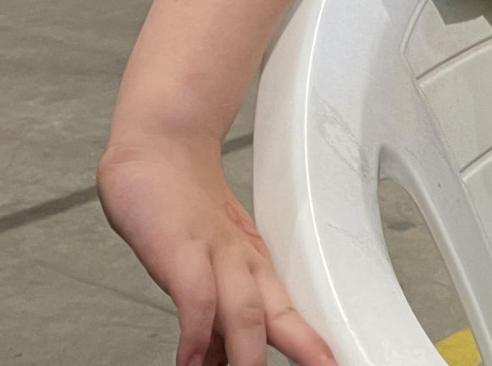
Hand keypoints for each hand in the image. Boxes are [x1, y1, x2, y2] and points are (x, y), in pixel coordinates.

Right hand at [98, 141, 334, 365]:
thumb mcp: (203, 266)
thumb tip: (217, 361)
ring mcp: (215, 254)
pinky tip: (191, 363)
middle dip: (304, 351)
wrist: (161, 146)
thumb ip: (211, 314)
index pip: (289, 316)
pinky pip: (196, 296)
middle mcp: (243, 262)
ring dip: (250, 355)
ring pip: (245, 310)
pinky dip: (195, 333)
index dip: (311, 347)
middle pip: (281, 316)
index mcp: (255, 266)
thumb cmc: (182, 206)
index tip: (330, 365)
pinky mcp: (181, 248)